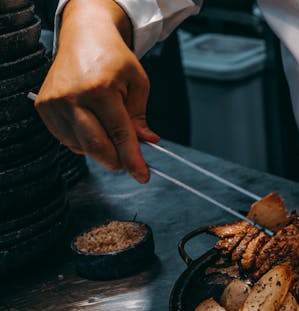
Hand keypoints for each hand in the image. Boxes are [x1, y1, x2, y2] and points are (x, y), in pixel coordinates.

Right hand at [35, 0, 158, 182]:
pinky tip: (93, 126)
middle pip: (95, 145)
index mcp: (100, 89)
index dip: (132, 158)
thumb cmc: (114, 59)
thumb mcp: (138, 84)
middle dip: (116, 160)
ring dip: (100, 148)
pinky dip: (83, 141)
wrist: (84, 37)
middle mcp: (72, 97)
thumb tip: (146, 142)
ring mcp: (54, 103)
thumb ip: (139, 117)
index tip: (143, 175)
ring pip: (80, 146)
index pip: (119, 133)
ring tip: (110, 130)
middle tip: (129, 162)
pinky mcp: (43, 107)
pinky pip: (66, 139)